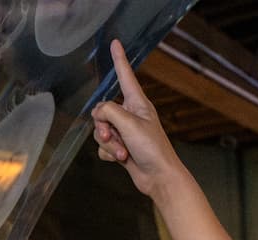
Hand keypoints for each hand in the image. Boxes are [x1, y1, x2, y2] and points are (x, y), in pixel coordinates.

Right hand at [91, 40, 184, 199]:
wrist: (159, 178)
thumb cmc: (152, 149)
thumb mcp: (129, 124)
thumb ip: (109, 111)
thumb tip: (99, 115)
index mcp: (138, 103)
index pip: (125, 75)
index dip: (119, 59)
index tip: (116, 43)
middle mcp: (130, 115)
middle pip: (102, 111)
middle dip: (102, 126)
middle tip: (111, 135)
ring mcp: (125, 132)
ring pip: (101, 131)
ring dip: (108, 143)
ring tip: (123, 152)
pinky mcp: (122, 148)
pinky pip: (103, 147)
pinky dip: (110, 154)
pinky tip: (122, 160)